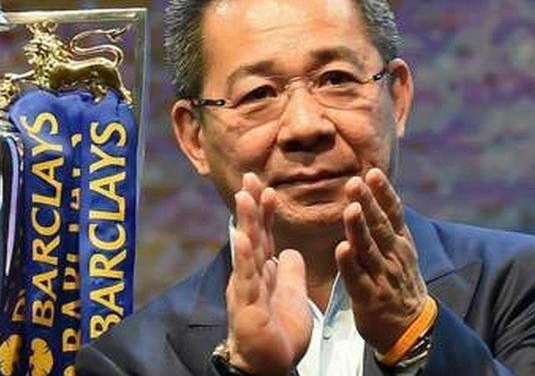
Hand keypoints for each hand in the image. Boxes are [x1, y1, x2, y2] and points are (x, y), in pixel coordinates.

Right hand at [226, 173, 311, 374]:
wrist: (269, 363)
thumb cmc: (278, 330)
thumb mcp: (291, 294)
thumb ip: (289, 271)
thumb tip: (291, 250)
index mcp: (263, 271)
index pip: (265, 235)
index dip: (266, 212)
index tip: (268, 186)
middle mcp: (251, 274)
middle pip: (252, 234)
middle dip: (251, 205)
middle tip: (249, 176)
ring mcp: (246, 288)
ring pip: (246, 250)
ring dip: (245, 222)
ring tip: (244, 197)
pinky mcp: (246, 305)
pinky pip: (246, 278)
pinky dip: (244, 258)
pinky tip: (242, 238)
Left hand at [335, 168, 428, 352]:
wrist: (412, 329)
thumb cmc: (399, 283)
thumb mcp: (400, 251)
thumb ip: (387, 225)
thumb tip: (373, 192)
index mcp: (401, 243)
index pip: (394, 213)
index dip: (384, 193)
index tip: (373, 172)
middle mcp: (394, 256)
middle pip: (380, 226)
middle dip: (368, 203)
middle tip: (355, 182)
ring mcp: (383, 277)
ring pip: (369, 249)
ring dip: (359, 229)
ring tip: (350, 210)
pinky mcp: (370, 297)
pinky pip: (358, 278)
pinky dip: (350, 264)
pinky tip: (341, 250)